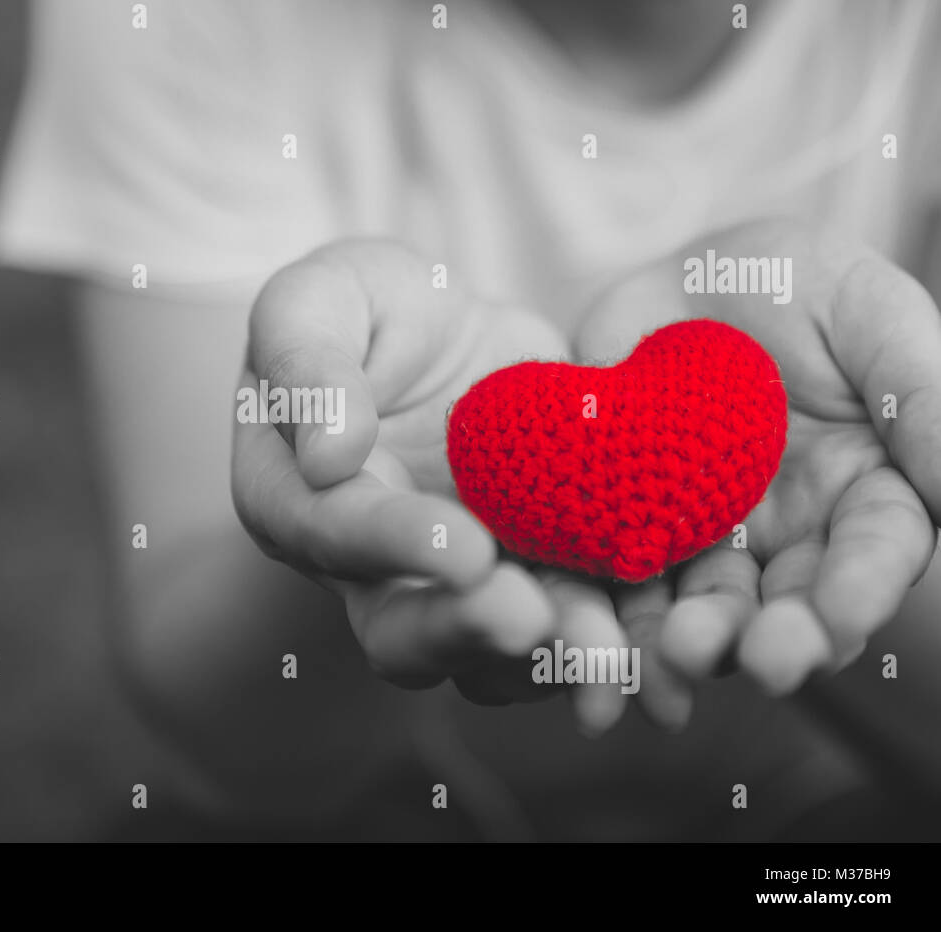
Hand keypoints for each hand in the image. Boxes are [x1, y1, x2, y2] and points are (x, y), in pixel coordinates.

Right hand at [233, 238, 642, 733]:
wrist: (440, 335)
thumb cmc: (360, 311)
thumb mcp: (317, 300)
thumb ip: (305, 363)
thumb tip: (328, 456)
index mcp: (296, 500)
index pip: (334, 534)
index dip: (394, 546)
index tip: (463, 548)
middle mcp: (367, 567)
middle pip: (401, 629)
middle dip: (468, 631)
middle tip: (531, 618)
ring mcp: (451, 585)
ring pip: (487, 651)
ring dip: (546, 656)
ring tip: (607, 648)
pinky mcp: (529, 573)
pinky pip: (566, 622)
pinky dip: (610, 631)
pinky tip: (659, 624)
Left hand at [575, 219, 940, 707]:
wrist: (676, 280)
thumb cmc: (794, 285)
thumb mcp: (869, 315)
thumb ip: (923, 399)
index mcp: (868, 493)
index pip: (876, 554)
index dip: (858, 590)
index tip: (838, 617)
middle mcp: (791, 537)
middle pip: (790, 606)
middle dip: (779, 641)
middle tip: (761, 661)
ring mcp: (705, 540)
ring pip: (701, 609)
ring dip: (692, 643)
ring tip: (675, 653)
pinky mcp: (625, 531)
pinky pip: (615, 582)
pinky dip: (607, 617)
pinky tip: (596, 643)